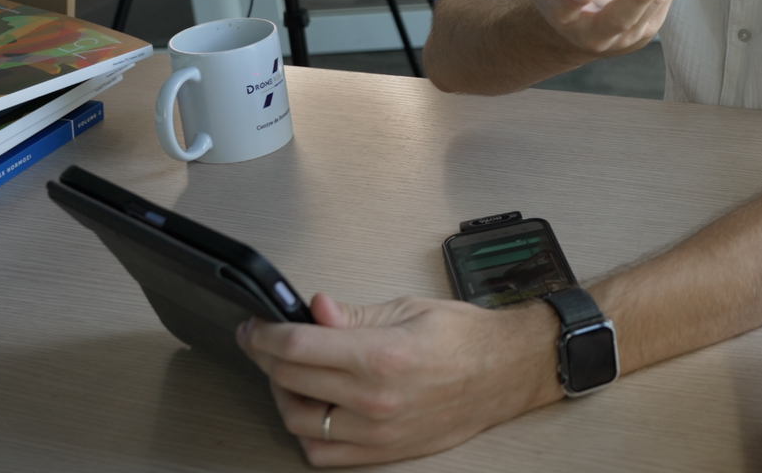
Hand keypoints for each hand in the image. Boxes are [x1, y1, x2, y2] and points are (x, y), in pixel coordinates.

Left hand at [237, 291, 556, 465]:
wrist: (507, 371)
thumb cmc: (466, 337)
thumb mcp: (408, 309)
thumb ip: (353, 315)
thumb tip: (313, 309)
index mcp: (380, 355)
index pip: (297, 346)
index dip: (263, 334)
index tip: (253, 327)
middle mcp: (375, 398)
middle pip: (290, 380)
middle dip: (266, 357)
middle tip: (264, 343)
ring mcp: (377, 430)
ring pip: (298, 420)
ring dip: (284, 395)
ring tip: (291, 374)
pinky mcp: (384, 450)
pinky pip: (323, 453)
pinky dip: (307, 432)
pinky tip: (314, 408)